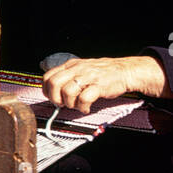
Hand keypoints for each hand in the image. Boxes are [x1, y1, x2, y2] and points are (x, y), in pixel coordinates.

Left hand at [41, 55, 168, 112]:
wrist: (125, 71)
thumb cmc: (103, 72)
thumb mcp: (82, 68)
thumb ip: (68, 76)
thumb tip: (53, 90)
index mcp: (71, 65)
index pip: (48, 76)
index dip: (46, 90)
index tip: (52, 98)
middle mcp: (77, 69)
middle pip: (54, 83)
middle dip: (55, 98)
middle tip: (63, 104)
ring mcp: (88, 77)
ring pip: (67, 91)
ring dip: (69, 104)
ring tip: (77, 105)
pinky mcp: (98, 86)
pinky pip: (84, 98)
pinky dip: (83, 107)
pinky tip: (87, 108)